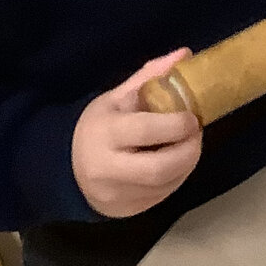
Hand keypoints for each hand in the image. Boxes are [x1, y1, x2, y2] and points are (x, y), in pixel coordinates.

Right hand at [71, 49, 202, 218]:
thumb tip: (186, 54)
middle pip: (159, 168)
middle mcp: (109, 168)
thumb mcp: (116, 98)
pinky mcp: (128, 211)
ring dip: (187, 164)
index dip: (176, 125)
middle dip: (188, 151)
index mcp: (105, 133)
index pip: (145, 131)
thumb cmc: (98, 126)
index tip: (192, 117)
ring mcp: (118, 194)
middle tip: (197, 134)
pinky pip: (162, 196)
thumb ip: (150, 77)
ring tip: (190, 145)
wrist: (68, 168)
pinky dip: (177, 178)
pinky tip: (177, 162)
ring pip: (165, 185)